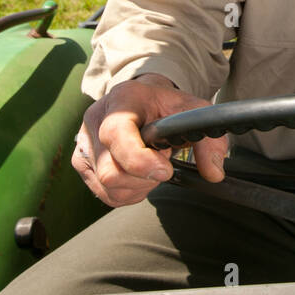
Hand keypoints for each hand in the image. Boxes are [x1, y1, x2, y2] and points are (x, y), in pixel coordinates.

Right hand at [72, 73, 228, 206]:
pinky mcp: (81, 162)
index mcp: (121, 100)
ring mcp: (83, 142)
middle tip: (162, 162)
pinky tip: (139, 175)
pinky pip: (104, 194)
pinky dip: (128, 193)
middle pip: (111, 171)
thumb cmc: (165, 105)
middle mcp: (94, 119)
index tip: (165, 170)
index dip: (140, 160)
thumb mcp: (193, 112)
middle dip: (144, 178)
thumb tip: (213, 173)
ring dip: (138, 187)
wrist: (142, 99)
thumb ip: (209, 139)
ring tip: (151, 165)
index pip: (117, 134)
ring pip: (107, 187)